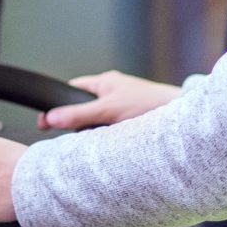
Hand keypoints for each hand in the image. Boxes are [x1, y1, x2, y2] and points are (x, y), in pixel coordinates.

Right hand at [38, 71, 180, 130]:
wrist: (182, 116)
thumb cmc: (148, 104)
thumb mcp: (107, 110)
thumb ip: (78, 115)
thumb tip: (51, 118)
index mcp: (105, 82)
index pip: (72, 89)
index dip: (58, 103)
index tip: (45, 122)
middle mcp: (114, 91)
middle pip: (84, 107)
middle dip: (77, 122)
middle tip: (70, 136)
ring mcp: (124, 105)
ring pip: (99, 120)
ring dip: (96, 131)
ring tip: (98, 141)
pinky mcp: (134, 119)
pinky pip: (113, 129)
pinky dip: (110, 137)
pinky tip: (113, 144)